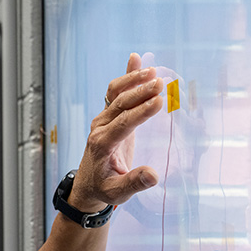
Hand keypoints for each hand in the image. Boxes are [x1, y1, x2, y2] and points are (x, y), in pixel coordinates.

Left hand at [68, 53, 163, 212]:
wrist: (89, 184)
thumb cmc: (105, 188)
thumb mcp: (119, 192)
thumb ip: (135, 183)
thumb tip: (154, 175)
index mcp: (102, 144)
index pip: (122, 124)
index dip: (141, 112)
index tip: (159, 101)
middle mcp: (99, 128)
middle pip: (119, 104)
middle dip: (140, 92)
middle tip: (161, 83)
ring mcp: (102, 119)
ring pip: (115, 94)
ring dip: (133, 81)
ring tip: (154, 73)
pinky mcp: (108, 115)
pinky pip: (114, 92)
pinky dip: (125, 76)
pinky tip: (135, 58)